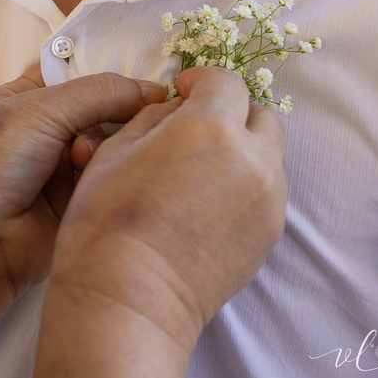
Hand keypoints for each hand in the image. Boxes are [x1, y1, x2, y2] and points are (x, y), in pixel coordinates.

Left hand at [0, 67, 165, 308]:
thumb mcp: (38, 111)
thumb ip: (99, 93)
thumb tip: (155, 89)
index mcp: (22, 100)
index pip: (78, 76)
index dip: (114, 75)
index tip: (155, 79)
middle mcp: (40, 134)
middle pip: (102, 114)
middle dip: (117, 115)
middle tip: (128, 120)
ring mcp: (56, 175)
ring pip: (109, 151)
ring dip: (109, 151)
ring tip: (86, 161)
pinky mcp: (72, 212)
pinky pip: (107, 187)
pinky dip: (111, 181)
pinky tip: (108, 182)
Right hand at [39, 66, 286, 377]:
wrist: (129, 297)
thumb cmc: (108, 220)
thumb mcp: (114, 150)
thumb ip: (153, 118)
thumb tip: (175, 110)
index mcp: (211, 127)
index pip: (225, 80)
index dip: (200, 80)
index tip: (182, 91)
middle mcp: (252, 158)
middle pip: (261, 115)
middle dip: (231, 114)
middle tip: (195, 129)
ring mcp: (268, 200)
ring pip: (268, 156)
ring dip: (240, 152)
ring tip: (198, 175)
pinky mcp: (269, 235)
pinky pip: (265, 194)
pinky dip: (243, 187)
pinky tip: (204, 207)